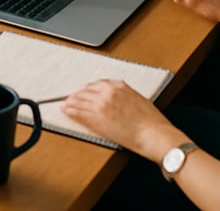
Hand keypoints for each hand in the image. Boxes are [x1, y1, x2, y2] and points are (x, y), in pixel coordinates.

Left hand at [61, 79, 176, 158]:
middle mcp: (107, 92)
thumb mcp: (137, 98)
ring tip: (66, 104)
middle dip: (78, 95)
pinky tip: (66, 111)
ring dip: (71, 102)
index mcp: (117, 85)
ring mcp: (101, 106)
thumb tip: (117, 98)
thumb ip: (123, 94)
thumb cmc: (151, 121)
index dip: (88, 90)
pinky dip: (71, 112)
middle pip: (85, 91)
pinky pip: (79, 114)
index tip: (85, 92)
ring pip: (80, 101)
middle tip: (72, 98)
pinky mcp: (97, 120)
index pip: (96, 84)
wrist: (154, 135)